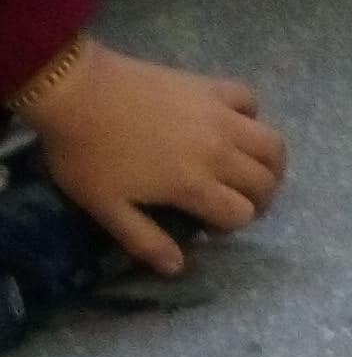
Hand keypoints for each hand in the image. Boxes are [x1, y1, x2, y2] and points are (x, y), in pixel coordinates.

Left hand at [21, 42, 284, 274]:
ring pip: (272, 144)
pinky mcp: (213, 88)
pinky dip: (250, 115)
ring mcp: (220, 117)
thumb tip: (176, 268)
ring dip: (270, 163)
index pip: (240, 213)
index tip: (208, 225)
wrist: (74, 90)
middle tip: (233, 200)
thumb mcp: (105, 207)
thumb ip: (144, 240)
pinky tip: (232, 123)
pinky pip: (250, 102)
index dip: (230, 226)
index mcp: (193, 184)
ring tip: (253, 168)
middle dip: (257, 199)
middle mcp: (219, 152)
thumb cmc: (86, 152)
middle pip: (265, 182)